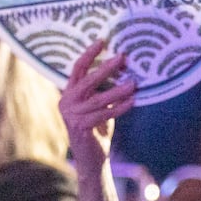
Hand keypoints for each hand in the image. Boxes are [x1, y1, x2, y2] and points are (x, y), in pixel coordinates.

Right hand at [59, 39, 136, 179]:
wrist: (91, 159)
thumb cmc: (97, 130)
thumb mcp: (97, 106)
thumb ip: (103, 91)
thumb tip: (123, 69)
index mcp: (68, 93)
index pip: (77, 69)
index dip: (88, 54)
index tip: (102, 41)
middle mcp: (66, 102)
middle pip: (88, 80)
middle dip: (106, 68)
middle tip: (122, 57)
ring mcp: (71, 115)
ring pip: (99, 99)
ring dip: (118, 90)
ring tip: (134, 83)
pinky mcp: (81, 127)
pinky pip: (104, 113)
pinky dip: (120, 107)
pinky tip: (132, 101)